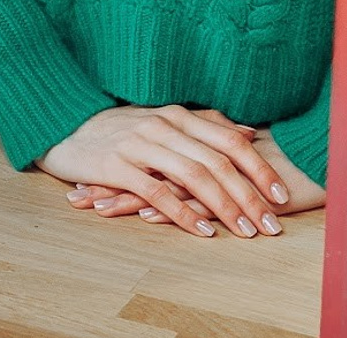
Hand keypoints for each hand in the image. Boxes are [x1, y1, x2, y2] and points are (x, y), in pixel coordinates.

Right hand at [73, 127, 324, 229]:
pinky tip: (202, 231)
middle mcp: (165, 125)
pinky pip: (157, 192)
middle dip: (250, 194)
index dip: (258, 167)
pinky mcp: (118, 165)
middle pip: (218, 160)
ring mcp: (142, 143)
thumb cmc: (118, 127)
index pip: (229, 139)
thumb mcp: (163, 119)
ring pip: (194, 175)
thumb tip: (246, 132)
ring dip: (225, 206)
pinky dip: (183, 213)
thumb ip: (204, 125)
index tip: (282, 194)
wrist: (64, 124)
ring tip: (246, 230)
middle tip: (273, 222)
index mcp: (179, 114)